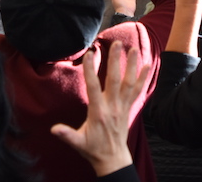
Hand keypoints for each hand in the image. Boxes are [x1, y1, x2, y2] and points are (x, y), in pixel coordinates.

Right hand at [50, 43, 150, 176]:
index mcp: (98, 112)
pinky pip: (137, 91)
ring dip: (132, 65)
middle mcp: (112, 106)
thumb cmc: (93, 149)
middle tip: (117, 43)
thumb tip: (53, 129)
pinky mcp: (129, 108)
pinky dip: (143, 78)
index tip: (89, 53)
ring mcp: (122, 106)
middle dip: (116, 61)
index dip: (90, 70)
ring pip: (129, 83)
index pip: (93, 87)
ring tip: (134, 49)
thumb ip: (66, 134)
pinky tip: (148, 65)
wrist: (112, 158)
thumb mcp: (77, 142)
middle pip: (114, 80)